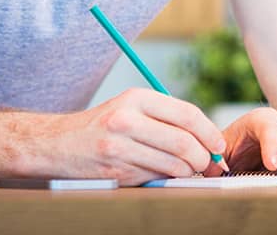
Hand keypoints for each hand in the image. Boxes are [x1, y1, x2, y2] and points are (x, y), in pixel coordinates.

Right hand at [55, 89, 227, 185]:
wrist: (57, 144)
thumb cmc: (102, 125)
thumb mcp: (130, 106)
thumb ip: (165, 117)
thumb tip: (205, 136)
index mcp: (136, 98)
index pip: (187, 114)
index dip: (210, 132)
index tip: (219, 145)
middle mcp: (127, 120)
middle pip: (183, 142)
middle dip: (203, 158)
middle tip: (209, 164)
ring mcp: (120, 148)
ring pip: (173, 164)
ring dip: (188, 171)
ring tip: (189, 169)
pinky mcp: (116, 172)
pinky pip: (155, 177)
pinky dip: (166, 178)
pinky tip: (164, 173)